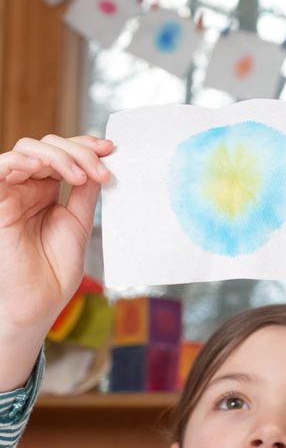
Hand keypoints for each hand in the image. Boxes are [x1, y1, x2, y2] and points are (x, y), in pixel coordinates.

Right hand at [0, 134, 112, 333]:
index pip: (63, 153)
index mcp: (46, 190)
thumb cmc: (55, 268)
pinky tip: (41, 168)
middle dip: (79, 151)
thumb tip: (100, 160)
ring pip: (27, 150)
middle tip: (100, 170)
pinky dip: (19, 160)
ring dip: (58, 156)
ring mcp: (12, 193)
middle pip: (48, 146)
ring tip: (79, 177)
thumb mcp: (78, 220)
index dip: (85, 146)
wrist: (40, 301)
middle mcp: (28, 187)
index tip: (110, 149)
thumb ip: (85, 190)